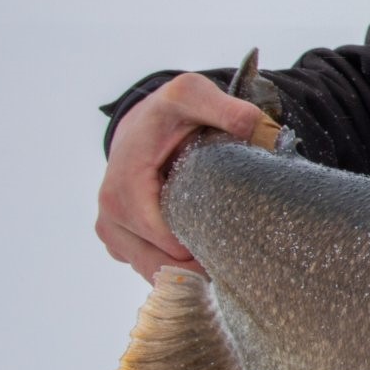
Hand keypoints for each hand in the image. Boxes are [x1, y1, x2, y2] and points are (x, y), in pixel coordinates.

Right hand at [96, 73, 266, 281]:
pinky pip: (150, 269)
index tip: (230, 249)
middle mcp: (110, 214)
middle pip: (156, 264)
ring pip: (153, 272)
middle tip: (237, 263)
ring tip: (226, 263)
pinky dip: (177, 271)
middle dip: (196, 268)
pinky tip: (206, 259)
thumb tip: (259, 127)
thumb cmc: (168, 112)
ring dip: (188, 274)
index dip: (195, 249)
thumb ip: (226, 108)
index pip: (159, 237)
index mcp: (123, 185)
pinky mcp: (120, 243)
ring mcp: (112, 232)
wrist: (143, 123)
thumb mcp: (193, 96)